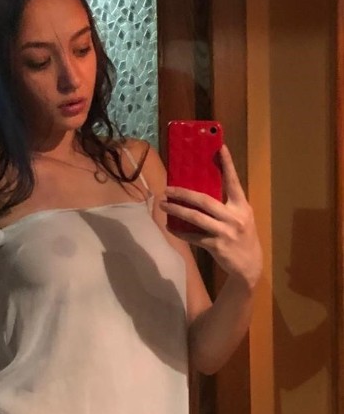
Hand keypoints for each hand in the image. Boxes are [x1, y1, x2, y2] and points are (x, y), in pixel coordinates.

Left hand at [160, 145, 261, 288]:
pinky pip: (193, 236)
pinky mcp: (216, 246)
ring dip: (176, 210)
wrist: (249, 266)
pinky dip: (180, 231)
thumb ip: (226, 206)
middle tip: (167, 189)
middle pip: (204, 200)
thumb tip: (200, 193)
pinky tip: (170, 226)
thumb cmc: (242, 237)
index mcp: (241, 206)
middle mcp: (234, 217)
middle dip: (183, 194)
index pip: (233, 181)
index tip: (220, 147)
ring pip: (195, 218)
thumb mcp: (241, 218)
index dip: (227, 164)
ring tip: (163, 205)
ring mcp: (225, 232)